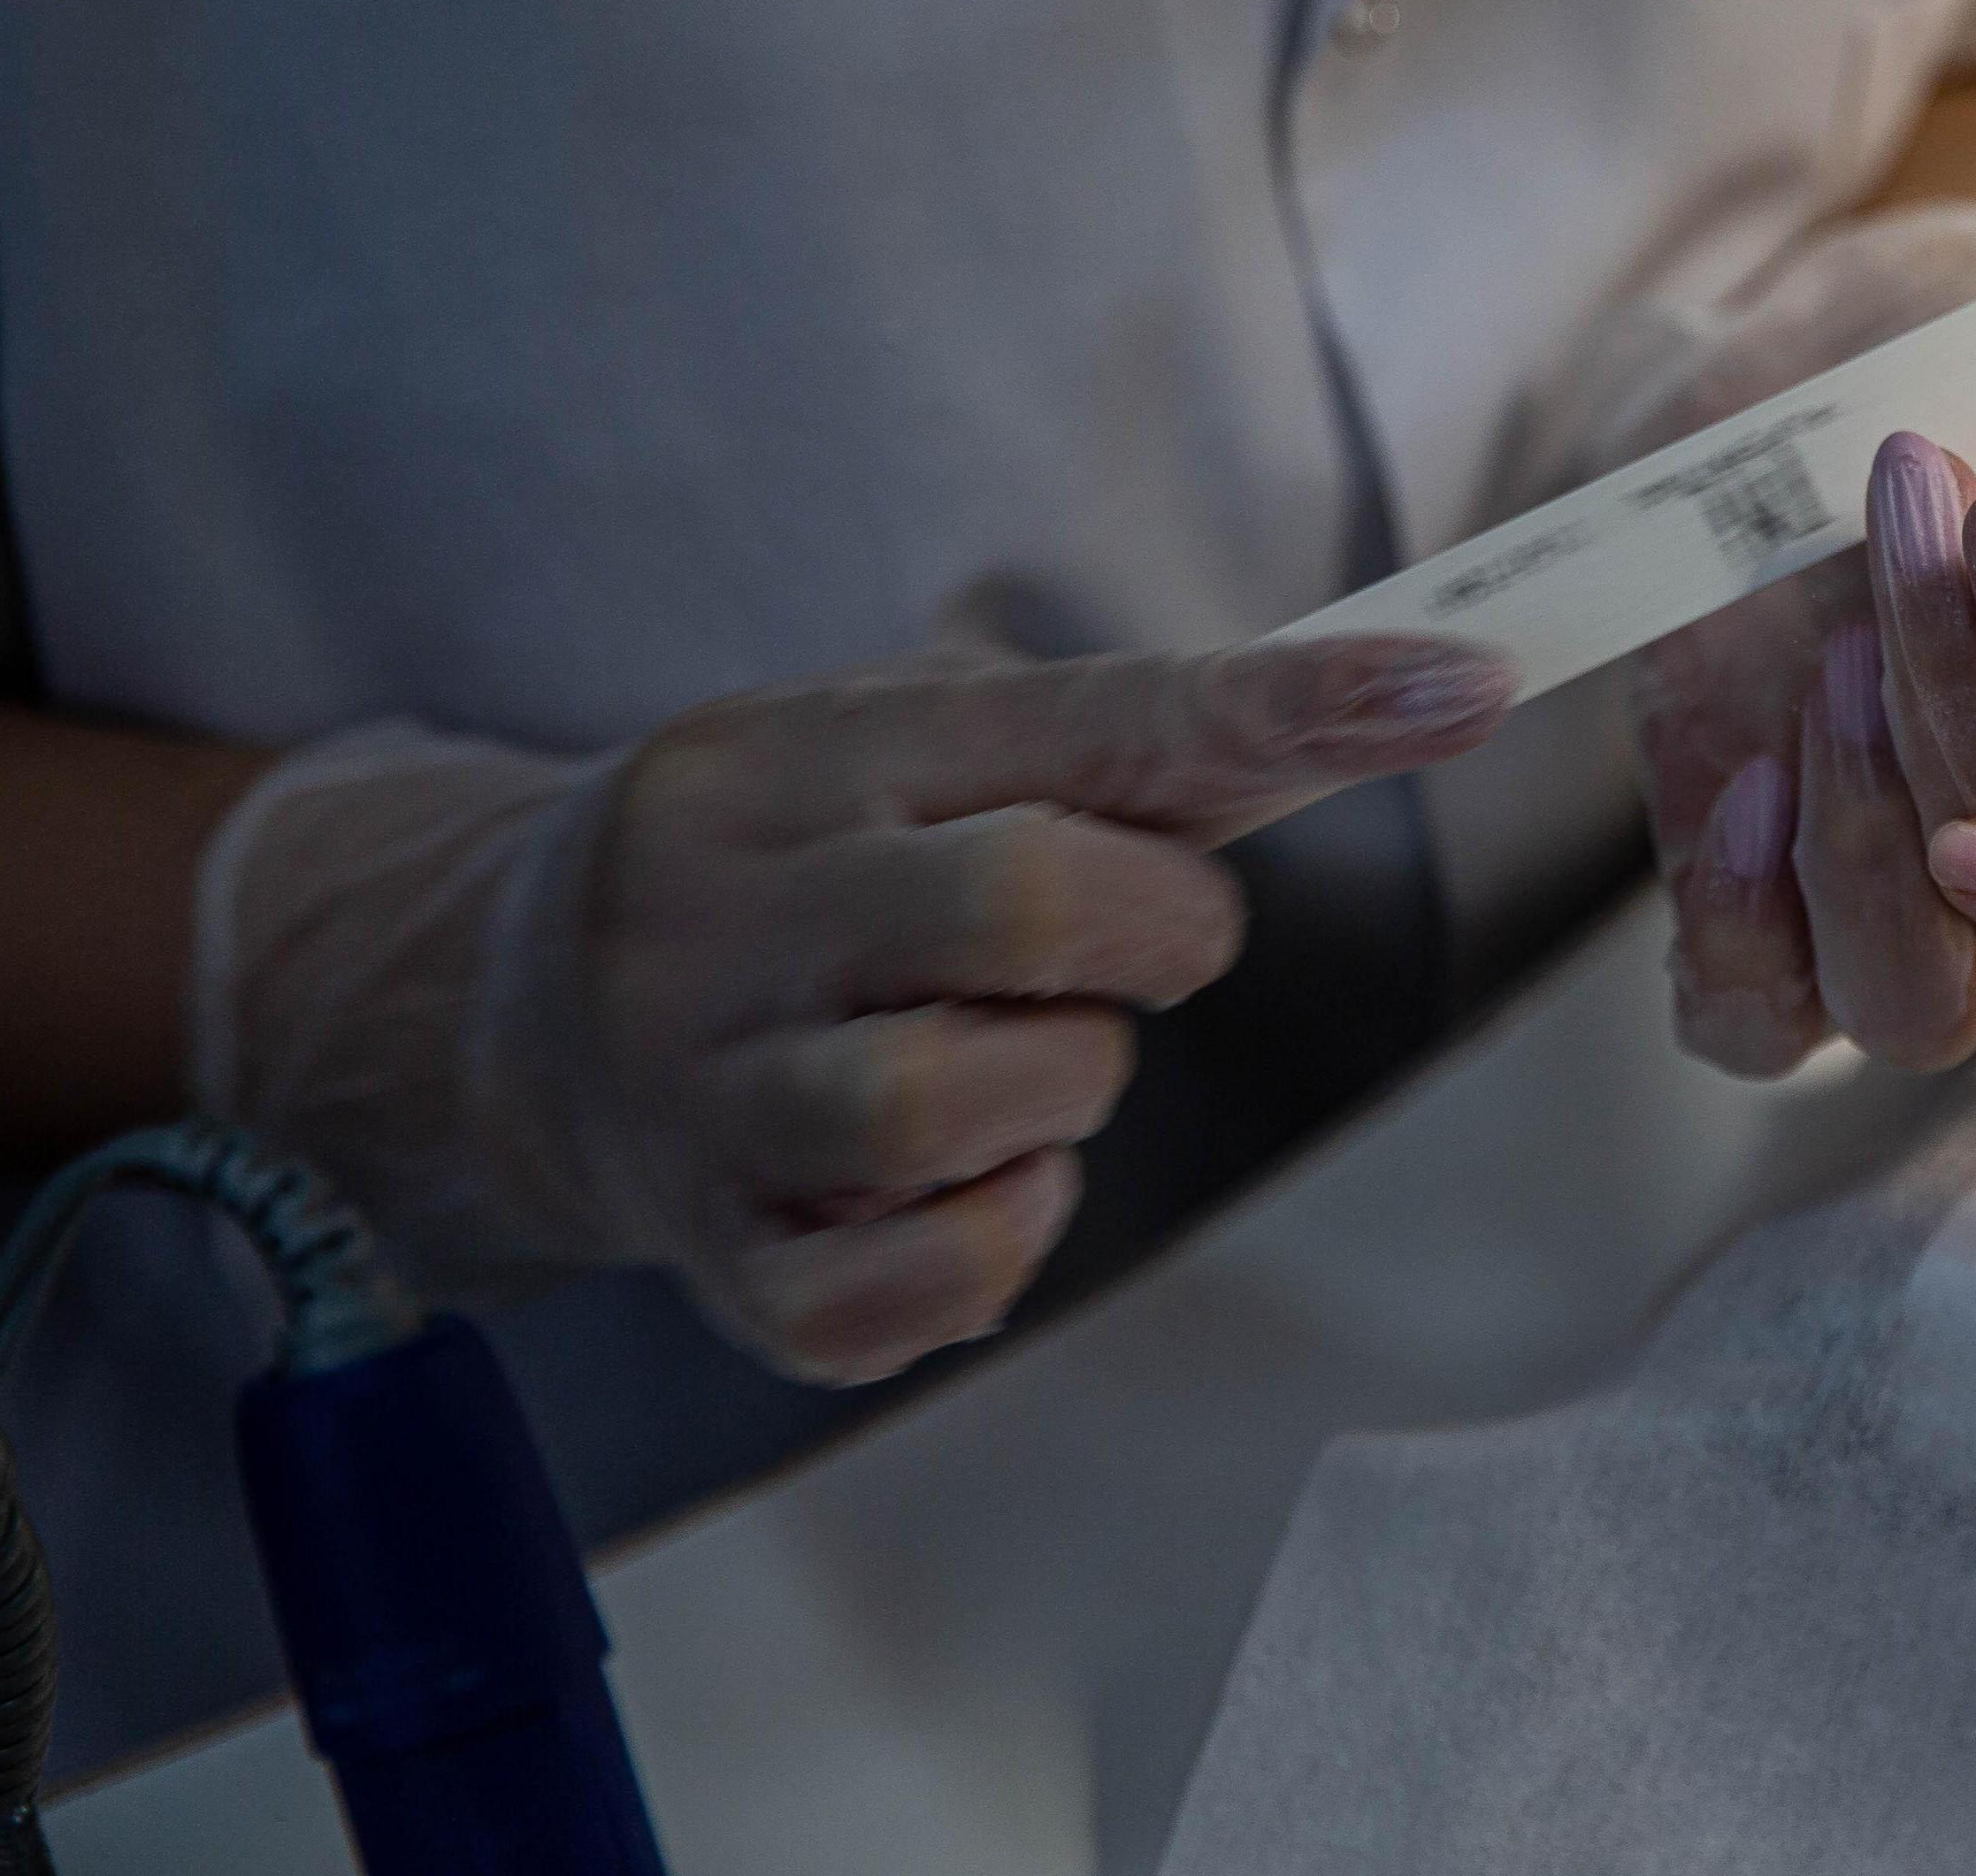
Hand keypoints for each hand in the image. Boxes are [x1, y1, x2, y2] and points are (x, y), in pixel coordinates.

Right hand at [196, 632, 1512, 1382]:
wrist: (510, 1012)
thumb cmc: (798, 864)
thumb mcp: (922, 746)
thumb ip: (1146, 744)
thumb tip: (1418, 693)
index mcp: (805, 755)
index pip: (1089, 717)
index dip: (1292, 709)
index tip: (1465, 687)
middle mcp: (734, 912)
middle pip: (1025, 902)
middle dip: (1154, 934)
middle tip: (1142, 946)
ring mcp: (707, 1096)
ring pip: (940, 1103)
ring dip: (1060, 1091)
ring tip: (1025, 1059)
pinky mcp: (720, 1263)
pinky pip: (907, 1287)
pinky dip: (995, 1241)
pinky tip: (978, 1179)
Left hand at [1571, 205, 1975, 1074]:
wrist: (1725, 405)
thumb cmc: (1901, 367)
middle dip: (1973, 677)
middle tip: (1917, 512)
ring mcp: (1905, 916)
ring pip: (1916, 991)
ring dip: (1876, 827)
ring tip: (1838, 660)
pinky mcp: (1763, 937)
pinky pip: (1761, 1018)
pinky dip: (1749, 928)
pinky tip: (1751, 792)